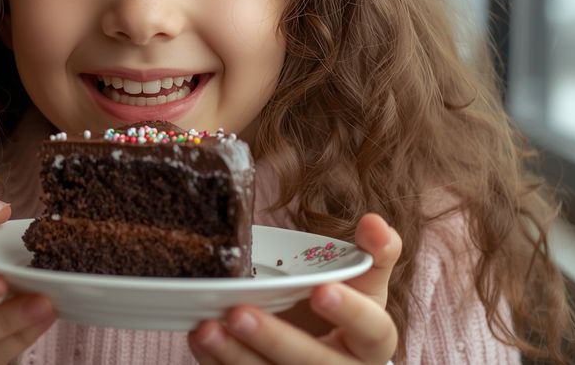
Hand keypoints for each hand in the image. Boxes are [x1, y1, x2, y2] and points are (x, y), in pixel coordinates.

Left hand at [188, 213, 401, 363]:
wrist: (332, 348)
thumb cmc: (348, 308)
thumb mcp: (366, 282)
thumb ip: (374, 252)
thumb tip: (374, 222)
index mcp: (371, 342)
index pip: (371, 329)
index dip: (349, 312)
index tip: (320, 290)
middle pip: (312, 361)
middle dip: (273, 338)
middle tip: (238, 313)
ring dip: (235, 355)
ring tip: (205, 328)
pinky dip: (217, 363)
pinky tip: (200, 339)